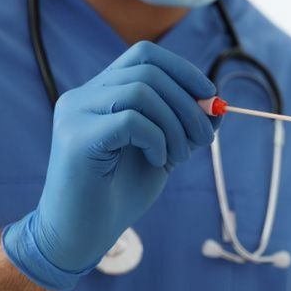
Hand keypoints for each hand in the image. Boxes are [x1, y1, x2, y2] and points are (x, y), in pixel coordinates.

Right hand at [2, 41, 217, 290]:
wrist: (82, 235)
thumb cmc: (120, 192)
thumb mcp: (165, 150)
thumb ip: (185, 124)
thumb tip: (216, 103)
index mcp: (101, 92)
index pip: (145, 55)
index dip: (183, 69)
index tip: (209, 97)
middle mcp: (83, 96)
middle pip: (147, 70)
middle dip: (187, 103)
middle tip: (203, 138)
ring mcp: (75, 114)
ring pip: (140, 91)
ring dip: (175, 125)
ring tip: (179, 156)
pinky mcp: (75, 138)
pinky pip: (131, 119)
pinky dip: (157, 139)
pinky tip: (157, 161)